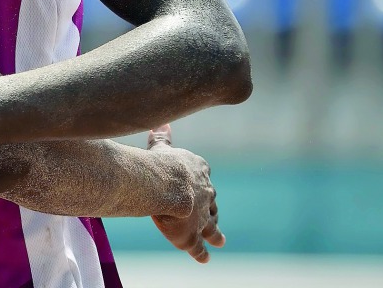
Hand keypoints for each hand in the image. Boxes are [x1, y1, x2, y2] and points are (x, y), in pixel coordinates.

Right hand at [147, 125, 224, 262]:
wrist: (167, 185)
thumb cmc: (162, 164)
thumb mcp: (161, 148)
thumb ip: (162, 138)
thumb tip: (162, 122)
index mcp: (199, 172)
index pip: (204, 177)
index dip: (203, 183)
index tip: (203, 186)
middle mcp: (207, 194)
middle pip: (212, 203)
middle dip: (212, 209)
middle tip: (214, 216)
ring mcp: (202, 216)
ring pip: (212, 226)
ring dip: (215, 234)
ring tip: (221, 241)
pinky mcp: (194, 234)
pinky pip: (199, 247)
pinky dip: (202, 253)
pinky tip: (205, 259)